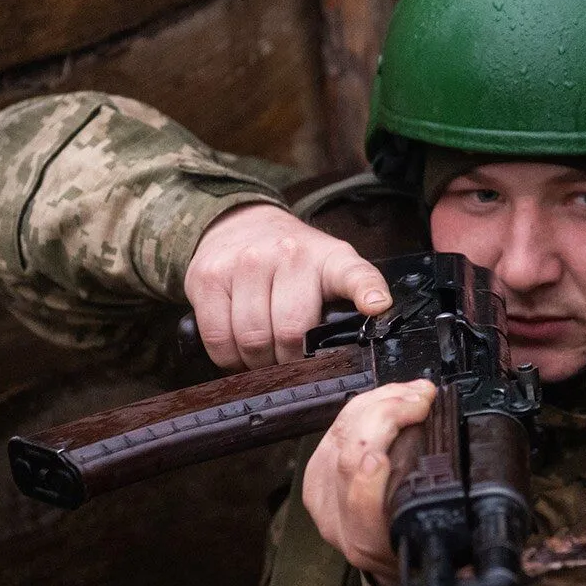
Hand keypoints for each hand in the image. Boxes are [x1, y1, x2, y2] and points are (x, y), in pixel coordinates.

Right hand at [185, 202, 391, 369]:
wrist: (241, 223)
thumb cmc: (291, 262)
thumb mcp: (328, 271)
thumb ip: (344, 306)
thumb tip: (347, 358)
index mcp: (329, 258)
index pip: (354, 274)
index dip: (367, 292)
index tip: (376, 306)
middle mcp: (288, 254)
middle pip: (291, 333)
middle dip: (289, 361)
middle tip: (287, 360)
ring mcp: (244, 263)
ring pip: (252, 340)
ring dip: (258, 361)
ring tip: (263, 353)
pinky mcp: (208, 277)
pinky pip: (218, 339)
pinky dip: (229, 358)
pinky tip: (238, 348)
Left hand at [301, 380, 436, 581]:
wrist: (389, 560)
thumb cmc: (417, 550)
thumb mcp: (444, 552)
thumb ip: (453, 526)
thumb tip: (482, 500)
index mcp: (369, 543)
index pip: (358, 506)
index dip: (370, 478)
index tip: (390, 453)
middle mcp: (338, 518)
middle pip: (347, 456)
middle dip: (386, 415)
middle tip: (423, 399)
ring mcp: (321, 490)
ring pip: (341, 432)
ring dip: (380, 402)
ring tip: (414, 393)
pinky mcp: (316, 468)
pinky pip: (336, 425)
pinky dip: (367, 404)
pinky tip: (391, 396)